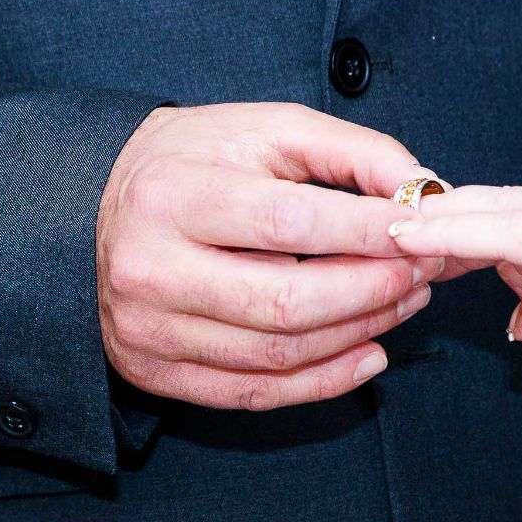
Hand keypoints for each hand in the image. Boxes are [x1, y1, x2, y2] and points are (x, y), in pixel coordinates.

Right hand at [97, 103, 444, 409]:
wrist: (97, 202)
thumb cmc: (198, 159)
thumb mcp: (271, 128)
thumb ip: (353, 151)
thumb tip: (423, 190)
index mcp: (176, 195)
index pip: (289, 223)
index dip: (366, 232)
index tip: (421, 228)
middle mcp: (151, 268)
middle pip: (286, 301)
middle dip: (373, 290)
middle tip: (423, 270)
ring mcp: (149, 329)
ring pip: (277, 353)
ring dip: (360, 332)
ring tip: (407, 300)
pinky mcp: (156, 371)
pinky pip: (254, 394)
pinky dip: (323, 382)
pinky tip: (370, 353)